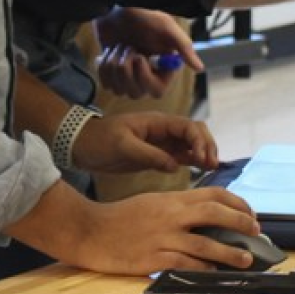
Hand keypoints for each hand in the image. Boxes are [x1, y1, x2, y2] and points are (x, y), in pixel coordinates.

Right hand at [8, 182, 262, 274]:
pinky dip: (205, 268)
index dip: (235, 202)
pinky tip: (216, 273)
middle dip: (241, 222)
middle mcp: (171, 214)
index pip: (211, 193)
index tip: (249, 212)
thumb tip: (203, 215)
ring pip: (207, 242)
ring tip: (246, 259)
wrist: (92, 230)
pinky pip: (188, 263)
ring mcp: (164, 236)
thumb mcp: (151, 202)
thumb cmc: (120, 217)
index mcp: (170, 198)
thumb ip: (176, 207)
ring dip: (231, 252)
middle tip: (257, 231)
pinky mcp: (156, 257)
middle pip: (214, 213)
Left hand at [70, 112, 218, 174]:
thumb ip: (149, 155)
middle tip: (212, 166)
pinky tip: (200, 171)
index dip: (201, 141)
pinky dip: (193, 161)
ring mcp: (161, 143)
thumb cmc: (100, 141)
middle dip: (206, 145)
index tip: (205, 160)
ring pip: (190, 144)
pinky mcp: (156, 155)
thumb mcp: (123, 146)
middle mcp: (162, 131)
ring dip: (202, 153)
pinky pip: (180, 155)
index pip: (188, 126)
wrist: (82, 146)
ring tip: (211, 169)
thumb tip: (175, 165)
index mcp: (156, 122)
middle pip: (194, 132)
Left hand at [93, 7, 202, 97]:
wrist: (119, 9)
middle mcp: (147, 77)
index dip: (144, 77)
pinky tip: (109, 52)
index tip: (138, 56)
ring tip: (120, 46)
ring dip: (114, 64)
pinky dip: (104, 67)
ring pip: (118, 90)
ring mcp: (128, 78)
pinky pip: (105, 84)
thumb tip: (200, 68)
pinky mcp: (112, 75)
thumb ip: (183, 47)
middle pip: (134, 93)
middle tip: (128, 45)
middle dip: (126, 66)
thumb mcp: (167, 27)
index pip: (155, 91)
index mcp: (163, 70)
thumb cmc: (145, 16)